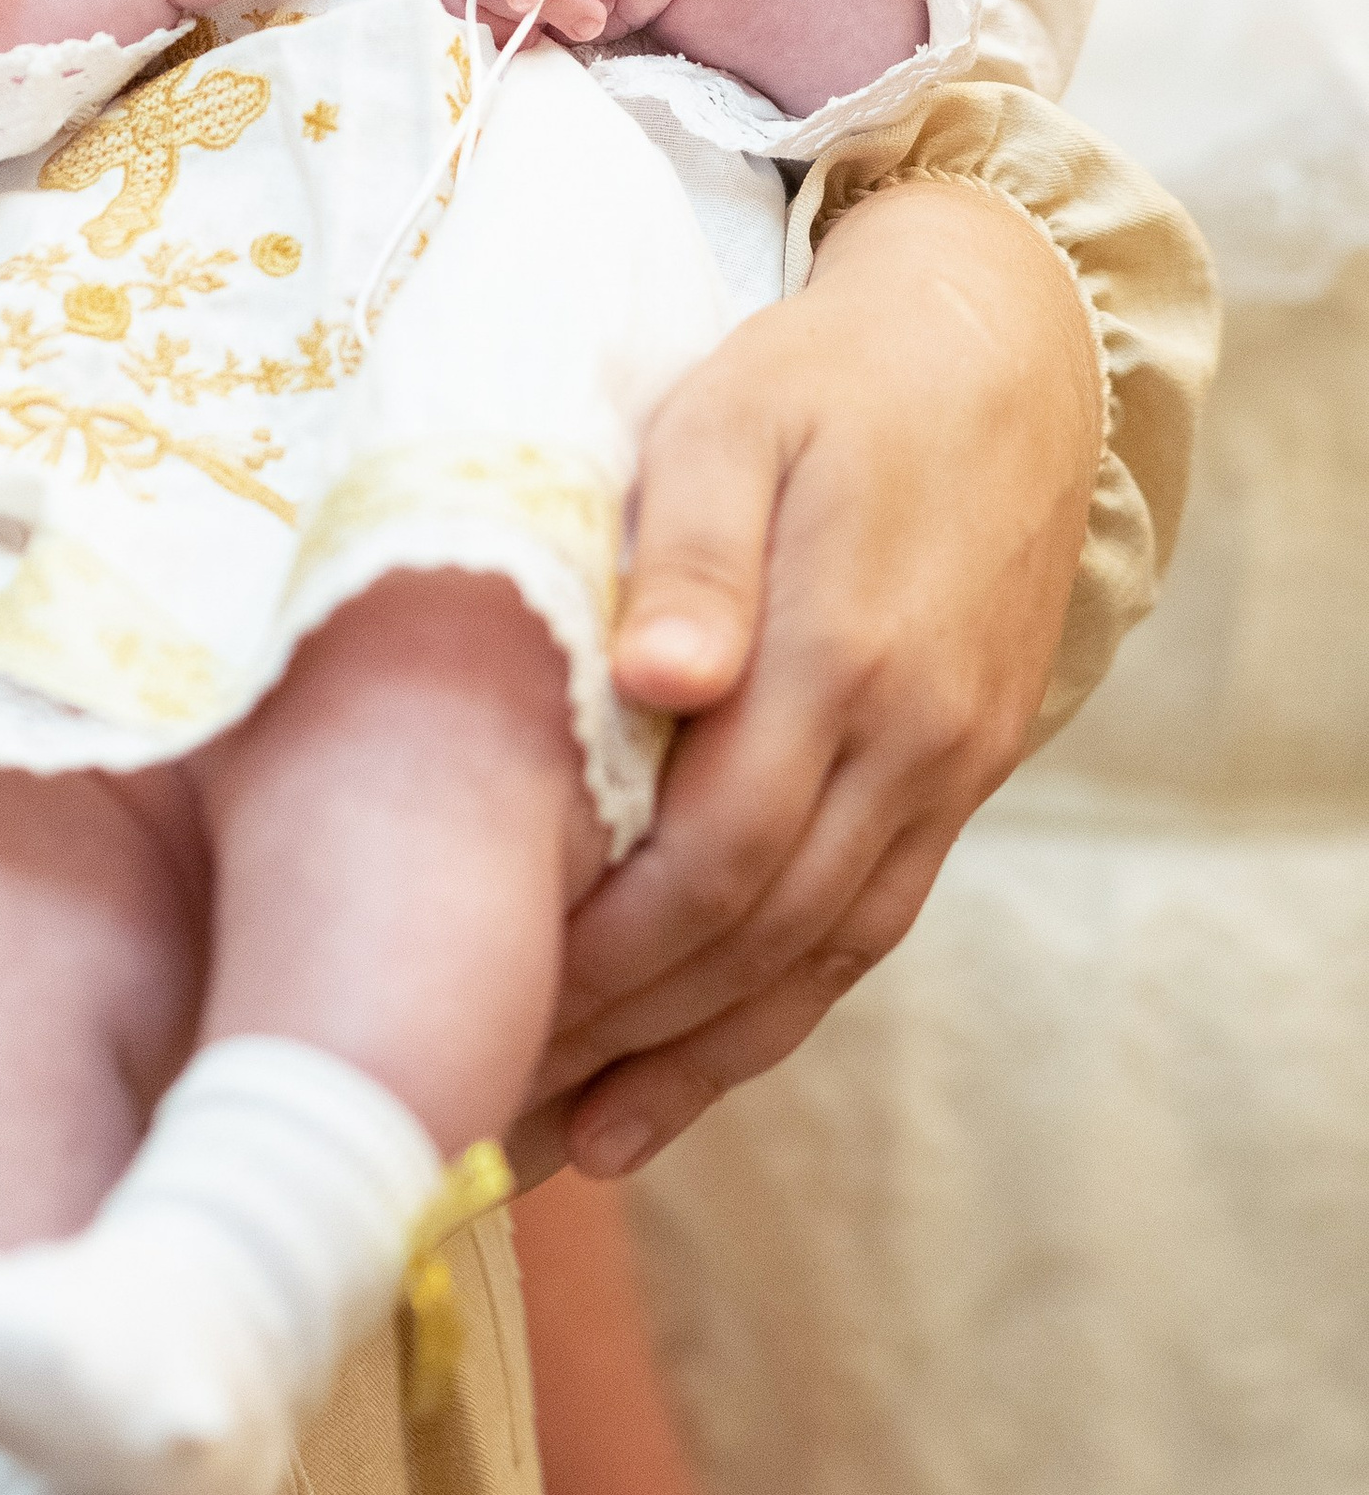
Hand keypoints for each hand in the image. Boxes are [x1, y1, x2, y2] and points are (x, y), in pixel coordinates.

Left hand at [536, 179, 1101, 1175]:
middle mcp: (911, 737)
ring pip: (820, 956)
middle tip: (492, 1111)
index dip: (607, 953)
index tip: (491, 1008)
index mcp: (842, 654)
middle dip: (626, 1037)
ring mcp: (950, 768)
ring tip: (577, 1148)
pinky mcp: (962, 775)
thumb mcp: (734, 414)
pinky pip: (867, 925)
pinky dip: (777, 1012)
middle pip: (759, 934)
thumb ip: (691, 545)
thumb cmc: (825, 371)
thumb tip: (662, 678)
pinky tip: (691, 1072)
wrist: (1002, 346)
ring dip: (698, 1061)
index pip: (714, 855)